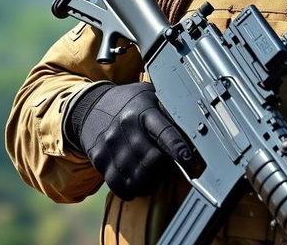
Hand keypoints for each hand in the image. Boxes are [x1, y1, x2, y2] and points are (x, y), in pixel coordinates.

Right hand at [69, 82, 191, 199]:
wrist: (92, 105)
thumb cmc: (131, 102)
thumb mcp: (152, 96)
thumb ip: (169, 111)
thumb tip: (194, 129)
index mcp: (143, 109)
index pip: (162, 131)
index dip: (175, 146)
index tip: (186, 158)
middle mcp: (125, 126)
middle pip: (150, 159)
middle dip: (162, 168)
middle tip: (166, 168)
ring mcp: (110, 143)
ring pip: (134, 175)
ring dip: (148, 182)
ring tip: (153, 179)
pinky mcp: (98, 157)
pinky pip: (116, 182)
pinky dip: (129, 189)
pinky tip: (135, 186)